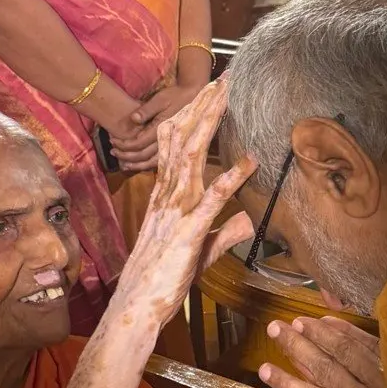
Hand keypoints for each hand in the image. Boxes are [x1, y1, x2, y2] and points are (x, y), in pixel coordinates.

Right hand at [102, 80, 254, 343]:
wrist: (138, 306)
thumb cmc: (164, 280)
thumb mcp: (201, 251)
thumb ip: (224, 232)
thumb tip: (248, 222)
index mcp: (166, 197)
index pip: (175, 147)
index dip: (189, 117)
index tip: (204, 94)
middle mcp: (168, 197)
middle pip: (183, 141)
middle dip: (200, 109)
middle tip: (218, 81)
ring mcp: (177, 212)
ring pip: (193, 159)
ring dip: (211, 127)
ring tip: (226, 101)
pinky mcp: (188, 232)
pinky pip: (211, 200)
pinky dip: (231, 179)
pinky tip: (248, 163)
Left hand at [111, 81, 208, 172]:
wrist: (193, 98)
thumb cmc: (176, 96)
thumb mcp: (160, 99)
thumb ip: (147, 110)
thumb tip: (133, 119)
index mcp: (160, 129)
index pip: (138, 143)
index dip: (124, 145)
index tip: (113, 140)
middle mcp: (165, 141)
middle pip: (143, 156)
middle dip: (126, 156)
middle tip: (113, 151)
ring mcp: (170, 146)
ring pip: (151, 162)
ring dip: (136, 165)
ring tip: (123, 164)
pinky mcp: (173, 146)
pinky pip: (159, 161)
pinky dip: (147, 165)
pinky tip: (139, 164)